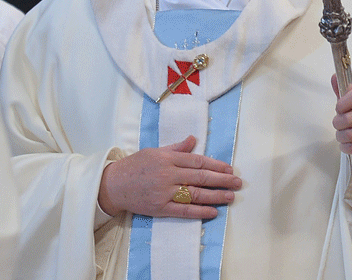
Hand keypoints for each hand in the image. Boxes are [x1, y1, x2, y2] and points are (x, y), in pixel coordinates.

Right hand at [98, 135, 240, 219]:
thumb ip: (176, 148)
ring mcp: (164, 192)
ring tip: (230, 197)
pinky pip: (184, 211)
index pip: (197, 161)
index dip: (215, 165)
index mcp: (167, 158)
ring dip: (216, 196)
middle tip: (237, 182)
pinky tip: (213, 212)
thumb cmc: (135, 166)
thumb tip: (193, 140)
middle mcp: (167, 174)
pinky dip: (200, 211)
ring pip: (195, 194)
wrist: (114, 184)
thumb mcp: (154, 151)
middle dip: (222, 179)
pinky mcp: (160, 208)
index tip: (229, 168)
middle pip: (200, 177)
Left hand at [331, 75, 351, 167]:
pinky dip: (346, 147)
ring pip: (351, 134)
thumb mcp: (351, 99)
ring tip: (341, 133)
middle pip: (349, 119)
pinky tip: (346, 143)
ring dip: (340, 136)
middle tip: (338, 123)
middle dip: (337, 123)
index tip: (338, 108)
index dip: (342, 104)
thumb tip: (334, 77)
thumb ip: (341, 89)